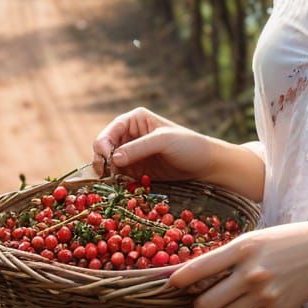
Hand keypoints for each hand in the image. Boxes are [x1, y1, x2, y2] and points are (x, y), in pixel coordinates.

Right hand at [91, 107, 216, 180]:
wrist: (204, 164)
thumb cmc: (187, 144)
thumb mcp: (163, 141)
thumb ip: (138, 148)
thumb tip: (112, 159)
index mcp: (134, 120)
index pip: (108, 133)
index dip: (103, 146)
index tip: (108, 162)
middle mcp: (129, 135)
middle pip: (103, 149)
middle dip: (104, 163)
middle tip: (111, 177)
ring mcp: (131, 154)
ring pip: (108, 165)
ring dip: (110, 175)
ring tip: (119, 183)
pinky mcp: (135, 170)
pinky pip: (118, 177)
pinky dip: (118, 183)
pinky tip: (125, 187)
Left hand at [166, 220, 307, 307]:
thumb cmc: (288, 239)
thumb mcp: (257, 238)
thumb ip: (231, 254)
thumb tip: (199, 273)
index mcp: (244, 246)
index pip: (201, 267)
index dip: (180, 279)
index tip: (171, 284)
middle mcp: (250, 271)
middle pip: (206, 303)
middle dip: (200, 305)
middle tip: (203, 302)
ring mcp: (263, 293)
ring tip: (225, 306)